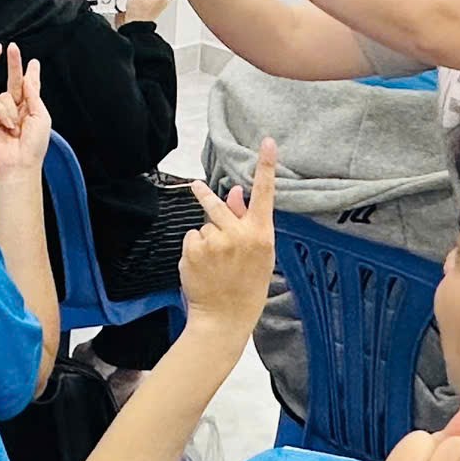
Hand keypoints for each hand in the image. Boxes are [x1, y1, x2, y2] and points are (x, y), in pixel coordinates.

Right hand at [0, 51, 50, 173]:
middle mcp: (16, 108)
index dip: (31, 74)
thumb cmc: (33, 146)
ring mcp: (1, 113)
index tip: (33, 62)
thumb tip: (28, 79)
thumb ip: (34, 95)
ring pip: (5, 95)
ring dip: (12, 110)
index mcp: (30, 109)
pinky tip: (6, 127)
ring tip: (14, 128)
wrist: (18, 163)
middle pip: (15, 82)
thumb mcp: (41, 116)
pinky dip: (2, 114)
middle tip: (13, 48)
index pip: (30, 87)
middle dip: (14, 64)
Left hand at [179, 140, 276, 328]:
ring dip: (206, 238)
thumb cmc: (246, 285)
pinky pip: (191, 238)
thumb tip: (235, 191)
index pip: (264, 195)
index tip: (267, 143)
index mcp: (261, 234)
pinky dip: (194, 250)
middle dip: (206, 195)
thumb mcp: (257, 254)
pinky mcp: (194, 250)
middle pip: (218, 205)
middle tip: (197, 185)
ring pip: (204, 226)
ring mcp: (214, 242)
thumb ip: (246, 221)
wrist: (225, 317)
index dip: (266, 167)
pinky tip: (203, 268)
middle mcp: (238, 235)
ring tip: (213, 262)